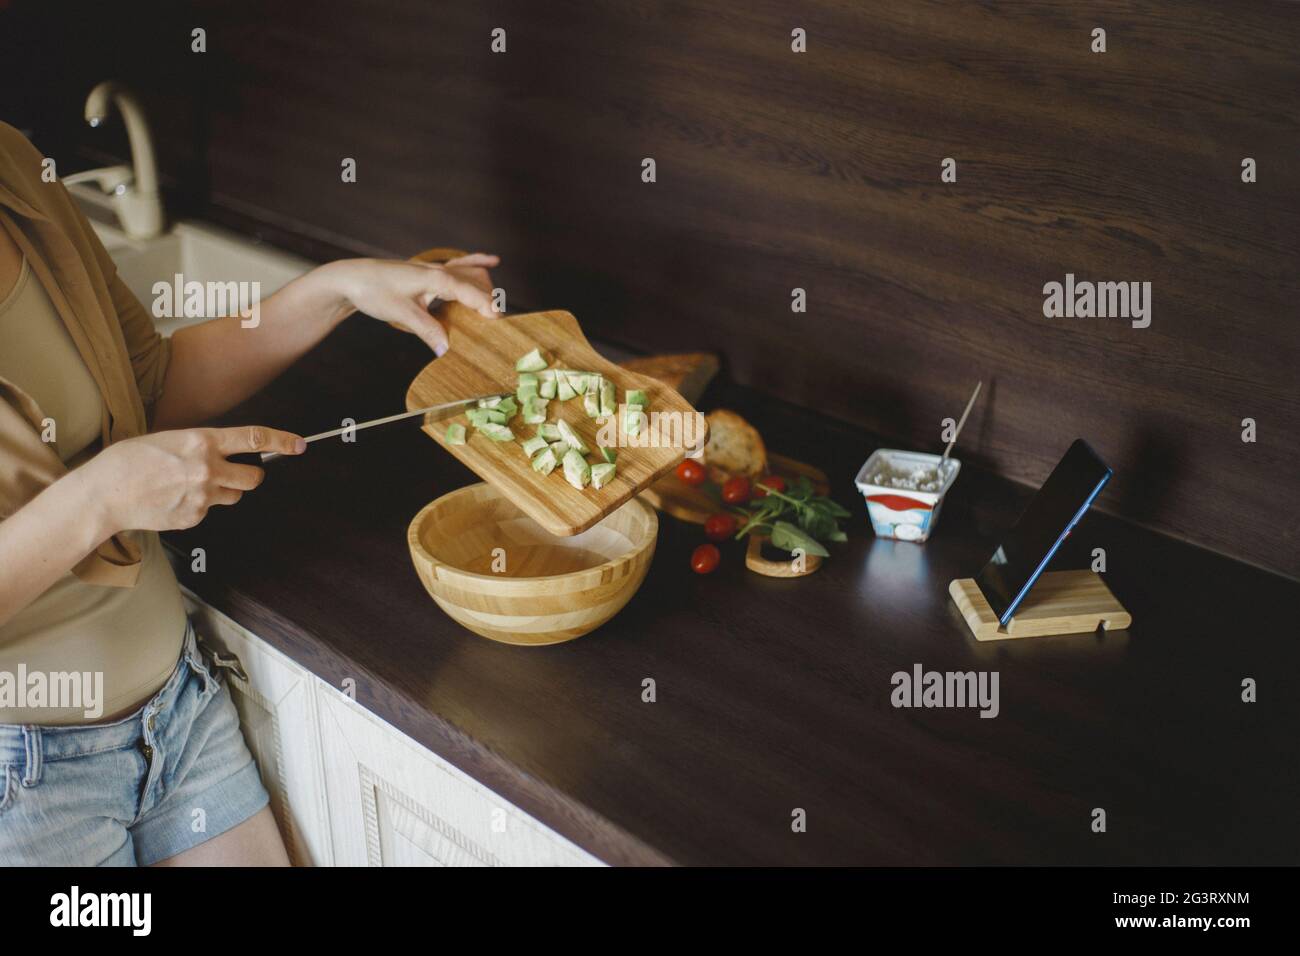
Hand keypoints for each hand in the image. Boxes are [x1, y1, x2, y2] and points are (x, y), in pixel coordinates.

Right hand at [85, 426, 305, 535]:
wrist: (104, 493)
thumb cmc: (130, 461)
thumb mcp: (169, 439)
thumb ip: (201, 446)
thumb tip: (223, 451)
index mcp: (202, 441)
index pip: (254, 439)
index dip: (282, 441)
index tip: (298, 444)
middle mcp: (208, 468)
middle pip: (255, 478)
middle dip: (250, 476)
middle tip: (235, 473)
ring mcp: (203, 496)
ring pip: (234, 497)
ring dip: (223, 492)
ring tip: (191, 486)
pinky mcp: (194, 517)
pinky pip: (210, 511)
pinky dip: (198, 507)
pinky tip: (174, 500)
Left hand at [325, 254, 499, 354]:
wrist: (352, 278)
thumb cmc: (374, 291)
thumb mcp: (401, 313)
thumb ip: (427, 330)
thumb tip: (446, 350)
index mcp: (436, 278)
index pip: (470, 291)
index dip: (486, 306)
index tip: (499, 321)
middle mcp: (439, 270)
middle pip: (476, 282)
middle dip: (490, 300)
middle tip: (498, 326)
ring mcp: (435, 269)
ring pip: (471, 273)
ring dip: (485, 288)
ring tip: (495, 309)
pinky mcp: (429, 273)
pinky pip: (460, 265)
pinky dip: (477, 264)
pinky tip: (493, 261)